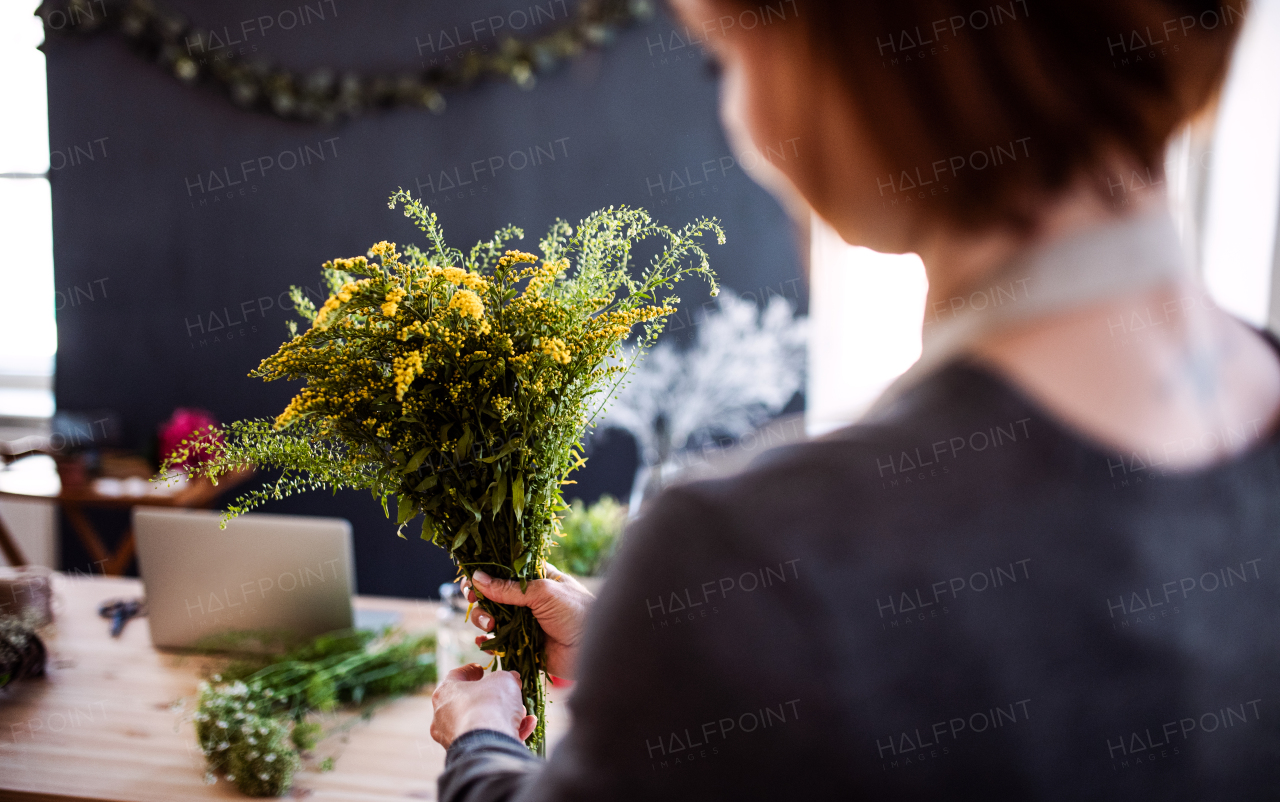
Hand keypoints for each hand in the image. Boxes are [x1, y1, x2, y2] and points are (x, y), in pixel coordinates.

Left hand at [430, 664, 537, 747]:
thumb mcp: (504, 680)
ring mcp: (454, 737)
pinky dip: (507, 732)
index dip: (470, 671)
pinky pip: (488, 739)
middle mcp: (443, 716)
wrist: (488, 744)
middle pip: (470, 702)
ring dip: (504, 716)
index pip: (455, 676)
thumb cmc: (490, 704)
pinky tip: (527, 726)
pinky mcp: (468, 753)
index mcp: (445, 692)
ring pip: (481, 722)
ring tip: (522, 713)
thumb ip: (507, 677)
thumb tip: (512, 678)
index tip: (481, 669)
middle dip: (493, 698)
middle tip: (509, 694)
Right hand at [463, 562, 594, 680]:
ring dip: (483, 619)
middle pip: (491, 594)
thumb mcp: (543, 593)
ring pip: (491, 618)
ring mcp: (523, 621)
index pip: (502, 570)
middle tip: (473, 601)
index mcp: (534, 578)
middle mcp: (526, 599)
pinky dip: (487, 642)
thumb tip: (477, 578)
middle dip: (479, 598)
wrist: (595, 648)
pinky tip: (484, 642)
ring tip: (489, 625)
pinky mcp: (522, 644)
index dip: (484, 574)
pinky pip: (498, 642)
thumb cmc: (577, 611)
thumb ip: (509, 588)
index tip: (471, 580)